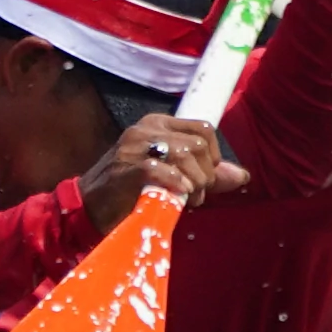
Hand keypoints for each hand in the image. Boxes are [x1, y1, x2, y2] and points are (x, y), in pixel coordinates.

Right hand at [75, 114, 226, 234]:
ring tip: (185, 200)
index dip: (214, 157)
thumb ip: (207, 174)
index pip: (203, 129)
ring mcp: (132, 147)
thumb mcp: (174, 176)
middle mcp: (145, 129)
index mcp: (157, 124)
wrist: (89, 207)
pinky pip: (160, 170)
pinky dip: (175, 184)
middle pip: (198, 145)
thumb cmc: (132, 190)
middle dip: (206, 175)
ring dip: (194, 184)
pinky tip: (176, 196)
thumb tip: (242, 176)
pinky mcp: (123, 169)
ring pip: (184, 155)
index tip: (205, 176)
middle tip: (195, 195)